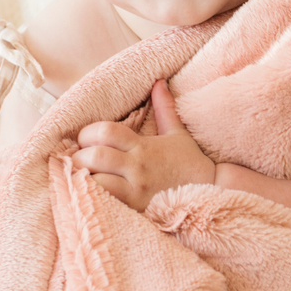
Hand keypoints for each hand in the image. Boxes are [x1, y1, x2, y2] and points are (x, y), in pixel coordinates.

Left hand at [73, 80, 214, 210]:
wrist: (211, 192)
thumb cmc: (190, 164)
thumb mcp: (178, 134)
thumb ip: (165, 108)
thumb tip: (159, 82)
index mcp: (142, 145)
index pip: (105, 131)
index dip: (88, 133)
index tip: (85, 140)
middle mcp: (137, 165)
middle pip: (96, 155)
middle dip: (80, 157)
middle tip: (79, 160)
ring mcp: (136, 189)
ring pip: (96, 180)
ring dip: (83, 178)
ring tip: (83, 178)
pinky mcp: (136, 208)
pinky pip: (106, 201)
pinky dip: (94, 196)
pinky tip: (91, 194)